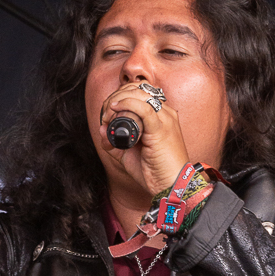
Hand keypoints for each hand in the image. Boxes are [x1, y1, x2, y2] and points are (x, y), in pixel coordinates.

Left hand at [97, 83, 190, 197]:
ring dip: (118, 100)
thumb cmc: (155, 172)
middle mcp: (165, 114)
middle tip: (105, 115)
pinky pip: (143, 108)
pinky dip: (126, 104)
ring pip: (139, 94)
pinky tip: (115, 109)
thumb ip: (115, 142)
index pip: (139, 92)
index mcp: (161, 116)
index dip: (120, 97)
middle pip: (137, 89)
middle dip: (115, 97)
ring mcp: (165, 119)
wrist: (172, 186)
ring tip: (108, 116)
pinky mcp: (161, 129)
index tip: (107, 113)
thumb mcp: (129, 155)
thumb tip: (102, 130)